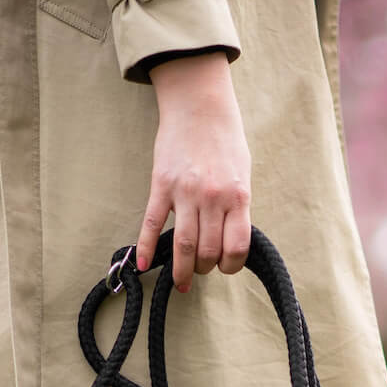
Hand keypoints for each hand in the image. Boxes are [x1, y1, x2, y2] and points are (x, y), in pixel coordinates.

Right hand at [135, 51, 250, 291]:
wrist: (199, 105)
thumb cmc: (225, 140)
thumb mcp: (242, 174)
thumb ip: (237, 207)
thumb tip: (228, 240)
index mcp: (237, 196)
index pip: (236, 248)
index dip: (231, 266)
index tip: (225, 266)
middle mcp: (212, 198)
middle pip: (207, 251)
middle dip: (205, 268)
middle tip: (201, 269)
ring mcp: (185, 192)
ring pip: (182, 245)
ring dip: (182, 270)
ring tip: (182, 282)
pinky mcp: (161, 184)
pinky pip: (151, 223)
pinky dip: (146, 247)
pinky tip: (144, 266)